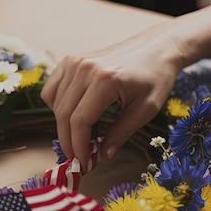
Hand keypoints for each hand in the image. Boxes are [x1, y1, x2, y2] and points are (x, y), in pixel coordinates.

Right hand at [40, 23, 187, 165]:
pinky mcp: (71, 60)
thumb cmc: (156, 77)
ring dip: (62, 126)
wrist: (158, 47)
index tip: (84, 164)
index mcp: (105, 80)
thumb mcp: (146, 110)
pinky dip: (56, 106)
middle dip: (68, 141)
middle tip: (78, 159)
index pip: (79, 121)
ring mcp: (75, 62)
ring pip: (55, 103)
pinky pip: (52, 88)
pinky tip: (72, 116)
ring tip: (79, 139)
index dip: (78, 146)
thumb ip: (121, 133)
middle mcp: (85, 69)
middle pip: (63, 114)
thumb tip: (103, 155)